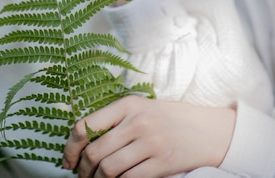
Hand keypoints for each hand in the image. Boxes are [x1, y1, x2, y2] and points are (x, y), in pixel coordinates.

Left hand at [62, 96, 235, 176]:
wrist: (207, 129)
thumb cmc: (168, 119)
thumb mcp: (142, 109)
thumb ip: (116, 120)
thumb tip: (83, 143)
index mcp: (128, 104)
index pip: (86, 124)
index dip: (70, 147)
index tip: (67, 161)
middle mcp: (137, 121)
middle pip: (95, 151)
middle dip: (83, 170)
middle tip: (82, 177)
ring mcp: (150, 142)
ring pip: (108, 169)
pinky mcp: (161, 163)